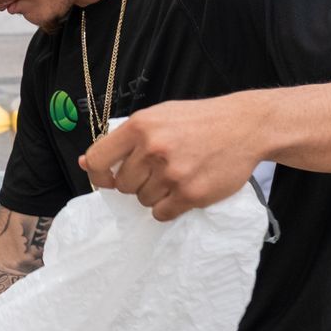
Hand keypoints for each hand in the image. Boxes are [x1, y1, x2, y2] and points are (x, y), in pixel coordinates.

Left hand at [78, 97, 267, 221]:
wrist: (245, 126)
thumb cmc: (198, 121)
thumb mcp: (158, 117)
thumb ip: (123, 139)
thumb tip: (86, 163)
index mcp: (140, 126)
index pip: (98, 160)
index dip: (99, 175)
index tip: (108, 179)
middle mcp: (153, 149)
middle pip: (124, 185)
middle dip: (136, 182)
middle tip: (158, 170)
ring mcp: (173, 173)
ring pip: (143, 200)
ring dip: (155, 194)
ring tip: (175, 176)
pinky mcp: (191, 194)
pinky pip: (161, 213)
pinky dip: (167, 207)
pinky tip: (181, 191)